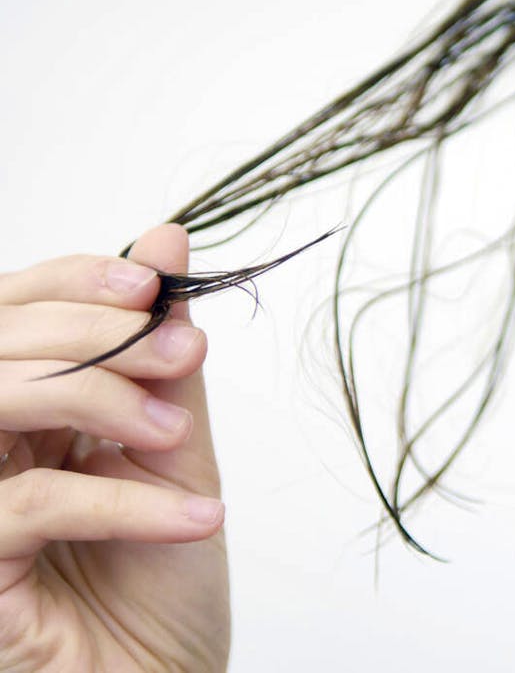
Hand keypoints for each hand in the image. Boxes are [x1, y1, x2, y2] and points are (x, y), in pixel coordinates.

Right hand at [0, 224, 229, 671]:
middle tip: (180, 352)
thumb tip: (165, 238)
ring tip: (177, 435)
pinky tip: (198, 519)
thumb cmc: (162, 574)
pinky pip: (22, 505)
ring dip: (98, 398)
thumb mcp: (174, 448)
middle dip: (95, 332)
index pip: (11, 310)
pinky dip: (122, 502)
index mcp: (23, 409)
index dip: (73, 283)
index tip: (153, 285)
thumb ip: (160, 351)